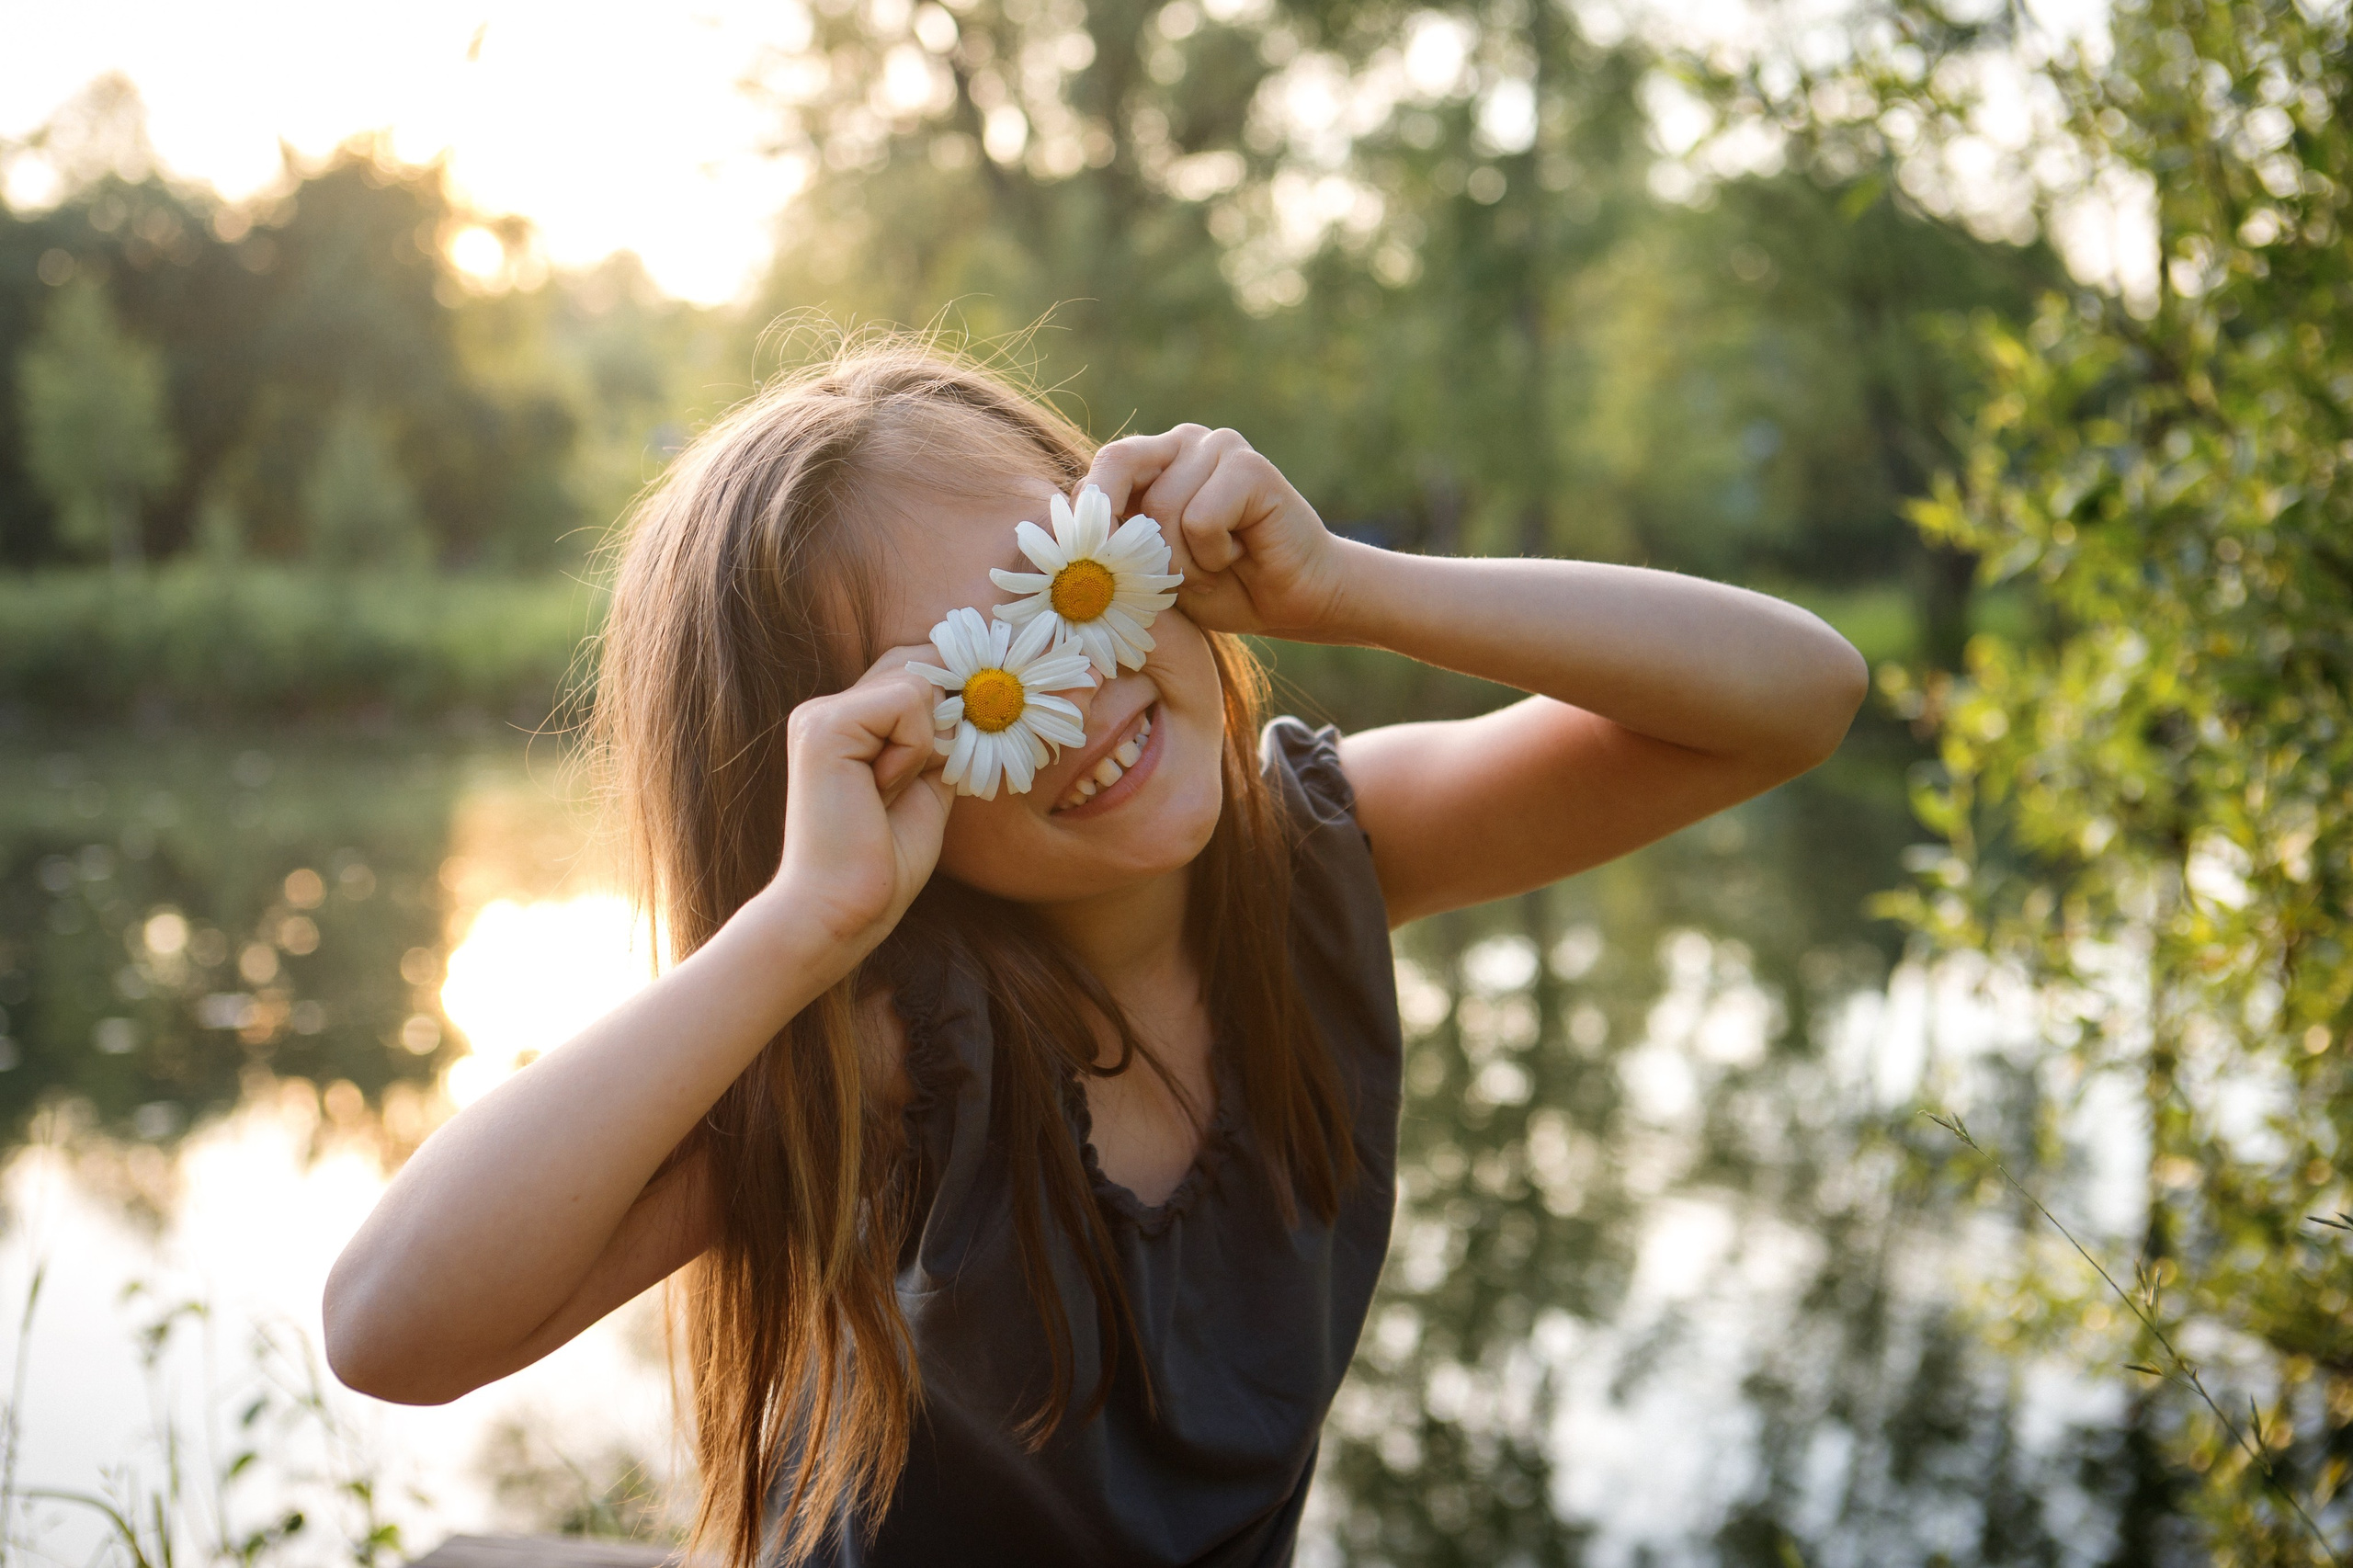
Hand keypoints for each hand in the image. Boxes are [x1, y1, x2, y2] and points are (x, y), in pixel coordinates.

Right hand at [754, 646, 954, 968]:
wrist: (844, 909)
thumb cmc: (885, 860)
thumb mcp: (928, 784)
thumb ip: (941, 737)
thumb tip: (974, 691)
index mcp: (847, 724)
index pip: (916, 672)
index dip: (949, 707)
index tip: (950, 755)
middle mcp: (827, 710)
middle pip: (920, 667)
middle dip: (942, 727)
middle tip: (907, 787)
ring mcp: (821, 714)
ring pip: (920, 683)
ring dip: (926, 746)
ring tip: (887, 793)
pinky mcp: (825, 725)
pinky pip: (908, 701)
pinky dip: (914, 750)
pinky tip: (881, 790)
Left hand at [1084, 425, 1354, 640]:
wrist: (1296, 603)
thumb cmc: (1222, 587)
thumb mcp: (1151, 569)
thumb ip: (1114, 541)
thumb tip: (1065, 532)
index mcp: (1156, 459)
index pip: (1103, 468)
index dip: (1089, 516)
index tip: (1088, 566)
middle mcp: (1185, 442)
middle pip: (1122, 479)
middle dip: (1133, 543)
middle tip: (1163, 579)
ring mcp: (1220, 446)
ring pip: (1162, 509)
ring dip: (1185, 560)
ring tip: (1219, 564)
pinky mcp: (1251, 467)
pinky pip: (1201, 519)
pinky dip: (1214, 555)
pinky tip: (1242, 555)